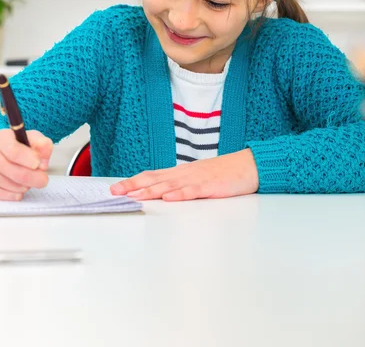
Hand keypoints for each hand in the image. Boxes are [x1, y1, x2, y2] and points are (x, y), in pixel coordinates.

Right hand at [0, 129, 52, 200]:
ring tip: (27, 176)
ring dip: (27, 185)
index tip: (39, 164)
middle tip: (43, 178)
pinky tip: (18, 184)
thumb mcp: (32, 138)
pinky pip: (8, 196)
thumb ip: (42, 144)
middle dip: (35, 177)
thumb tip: (43, 161)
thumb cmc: (18, 146)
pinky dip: (18, 193)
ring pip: (14, 186)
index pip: (14, 151)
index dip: (29, 159)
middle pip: (16, 173)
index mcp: (0, 139)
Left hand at [110, 149, 258, 200]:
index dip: (133, 181)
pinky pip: (193, 191)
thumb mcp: (197, 178)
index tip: (115, 188)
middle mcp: (185, 174)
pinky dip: (180, 194)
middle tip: (115, 192)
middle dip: (134, 186)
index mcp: (181, 173)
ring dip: (151, 191)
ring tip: (135, 196)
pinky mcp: (212, 187)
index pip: (152, 176)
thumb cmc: (224, 173)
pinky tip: (169, 198)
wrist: (249, 165)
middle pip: (155, 179)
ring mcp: (198, 179)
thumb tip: (160, 194)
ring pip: (170, 185)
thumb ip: (179, 185)